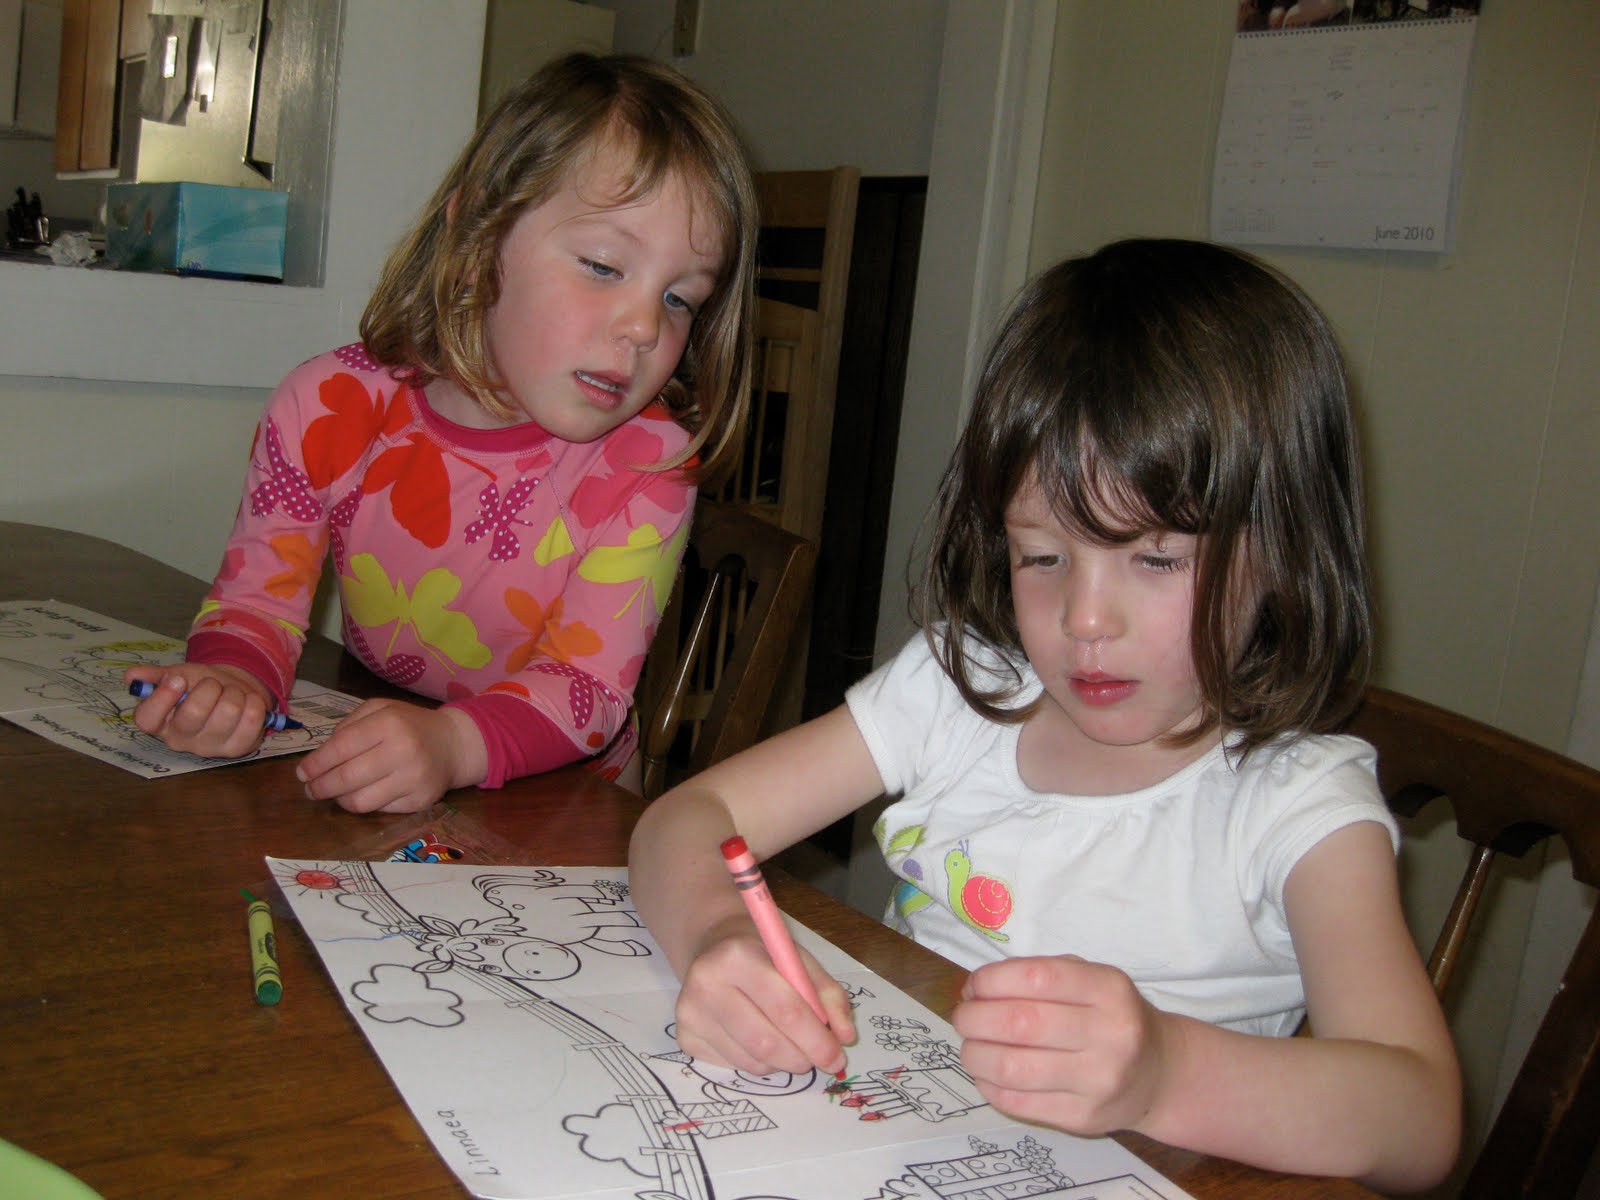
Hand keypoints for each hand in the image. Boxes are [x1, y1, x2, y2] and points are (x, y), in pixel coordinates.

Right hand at [123, 662, 272, 757]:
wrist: (232, 694)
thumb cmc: (199, 687)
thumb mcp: (177, 676)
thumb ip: (155, 676)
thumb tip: (131, 676)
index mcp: (159, 722)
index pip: (147, 719)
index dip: (162, 698)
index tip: (178, 680)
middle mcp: (181, 740)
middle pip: (193, 713)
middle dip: (209, 687)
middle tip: (213, 684)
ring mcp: (210, 748)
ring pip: (228, 711)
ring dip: (234, 692)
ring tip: (230, 693)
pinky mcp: (238, 749)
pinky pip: (253, 718)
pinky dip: (253, 701)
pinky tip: (246, 703)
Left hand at [296, 700, 486, 813]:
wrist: (454, 744)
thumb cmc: (409, 725)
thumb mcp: (380, 709)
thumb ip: (348, 726)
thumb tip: (319, 758)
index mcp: (389, 723)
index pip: (341, 748)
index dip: (315, 764)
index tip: (301, 773)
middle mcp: (403, 751)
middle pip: (346, 778)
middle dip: (320, 787)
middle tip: (310, 789)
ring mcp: (413, 779)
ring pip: (359, 802)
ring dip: (339, 800)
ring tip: (334, 793)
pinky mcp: (420, 802)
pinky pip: (379, 811)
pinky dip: (365, 804)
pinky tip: (363, 794)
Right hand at [673, 912, 853, 1077]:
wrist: (712, 944)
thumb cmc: (762, 952)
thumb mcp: (799, 959)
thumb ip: (828, 995)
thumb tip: (845, 1037)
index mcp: (738, 956)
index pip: (785, 1009)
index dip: (817, 1039)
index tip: (837, 1056)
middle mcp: (706, 983)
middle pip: (766, 1042)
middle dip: (802, 1058)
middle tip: (820, 1059)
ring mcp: (690, 1013)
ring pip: (752, 1060)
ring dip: (782, 1062)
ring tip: (790, 1043)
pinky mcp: (684, 1036)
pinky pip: (733, 1066)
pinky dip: (758, 1062)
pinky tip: (759, 1038)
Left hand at [953, 954, 1170, 1136]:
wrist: (1160, 1074)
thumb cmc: (1111, 1017)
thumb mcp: (1091, 980)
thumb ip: (1039, 975)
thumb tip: (974, 992)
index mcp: (1109, 989)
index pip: (1037, 978)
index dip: (992, 980)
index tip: (974, 986)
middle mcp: (1110, 1034)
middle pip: (1020, 1024)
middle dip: (975, 1018)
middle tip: (963, 1018)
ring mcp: (1098, 1081)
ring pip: (1013, 1068)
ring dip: (975, 1055)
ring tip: (971, 1048)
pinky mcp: (1084, 1118)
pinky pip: (1018, 1103)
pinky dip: (989, 1086)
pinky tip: (988, 1075)